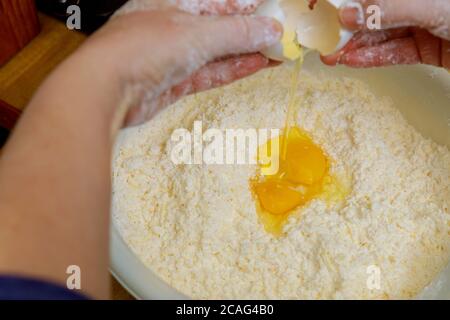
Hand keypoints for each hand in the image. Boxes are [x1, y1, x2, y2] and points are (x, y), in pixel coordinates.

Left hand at [83, 0, 280, 125]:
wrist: (107, 89)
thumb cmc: (140, 48)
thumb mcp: (197, 33)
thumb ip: (236, 32)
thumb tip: (270, 29)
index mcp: (176, 1)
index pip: (222, 1)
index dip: (250, 8)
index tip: (276, 14)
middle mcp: (174, 26)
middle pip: (222, 27)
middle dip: (252, 33)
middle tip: (281, 38)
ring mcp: (175, 56)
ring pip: (219, 52)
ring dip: (247, 53)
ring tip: (276, 54)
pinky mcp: (175, 81)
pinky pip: (211, 73)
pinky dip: (233, 70)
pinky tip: (256, 66)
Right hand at [321, 0, 449, 67]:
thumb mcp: (431, 6)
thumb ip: (389, 10)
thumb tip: (350, 14)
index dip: (348, 0)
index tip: (322, 7)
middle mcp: (418, 4)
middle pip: (375, 15)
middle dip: (348, 28)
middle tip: (325, 39)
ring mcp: (423, 26)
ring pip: (382, 36)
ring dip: (356, 47)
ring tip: (333, 56)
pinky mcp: (427, 49)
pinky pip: (395, 53)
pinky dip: (374, 58)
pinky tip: (353, 60)